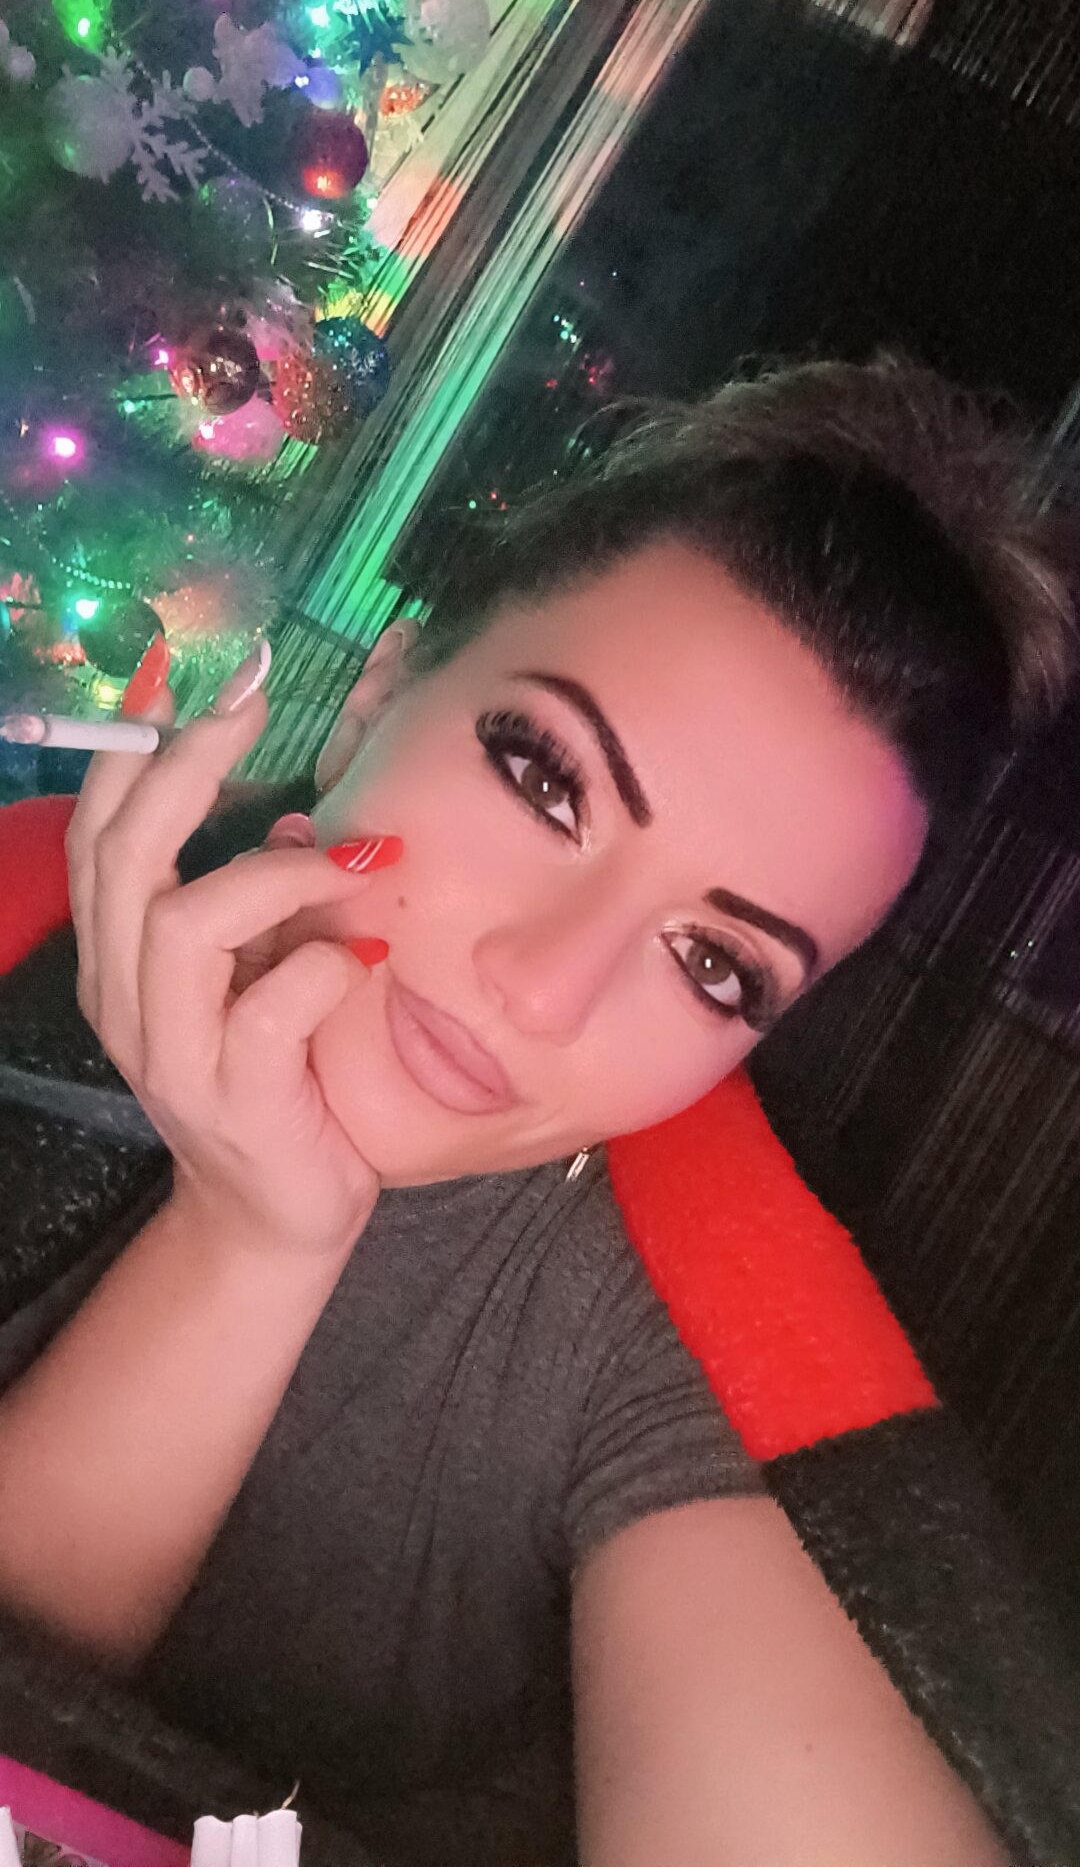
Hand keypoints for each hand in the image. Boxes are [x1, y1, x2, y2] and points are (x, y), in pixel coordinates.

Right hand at [65, 651, 400, 1260]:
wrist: (277, 1212)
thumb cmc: (278, 1072)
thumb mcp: (257, 970)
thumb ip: (261, 898)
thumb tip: (296, 817)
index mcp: (121, 954)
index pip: (98, 832)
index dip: (128, 748)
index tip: (178, 669)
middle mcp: (126, 997)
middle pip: (126, 858)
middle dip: (187, 766)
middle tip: (251, 702)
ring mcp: (173, 1053)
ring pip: (187, 926)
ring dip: (276, 874)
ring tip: (353, 861)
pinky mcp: (237, 1099)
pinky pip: (267, 1009)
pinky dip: (318, 966)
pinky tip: (361, 958)